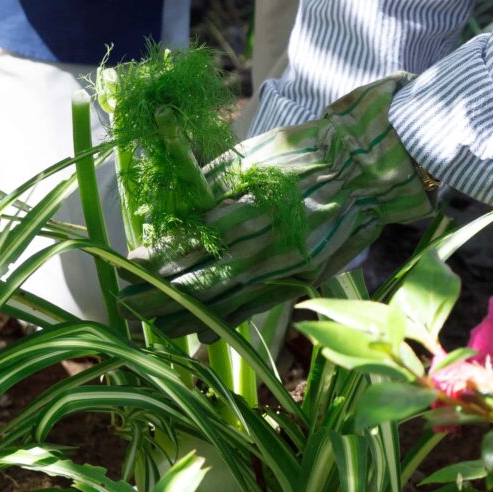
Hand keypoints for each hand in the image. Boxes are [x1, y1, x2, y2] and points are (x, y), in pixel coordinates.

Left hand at [120, 75, 435, 335]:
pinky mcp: (301, 279)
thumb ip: (211, 185)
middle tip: (127, 303)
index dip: (158, 257)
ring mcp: (285, 265)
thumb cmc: (303, 154)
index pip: (192, 240)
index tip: (131, 264)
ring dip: (185, 315)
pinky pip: (256, 308)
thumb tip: (173, 214)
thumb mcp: (253, 156)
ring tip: (153, 325)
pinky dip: (226, 323)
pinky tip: (201, 337)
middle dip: (159, 293)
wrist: (365, 170)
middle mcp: (265, 240)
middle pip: (201, 276)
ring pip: (225, 299)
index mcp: (249, 203)